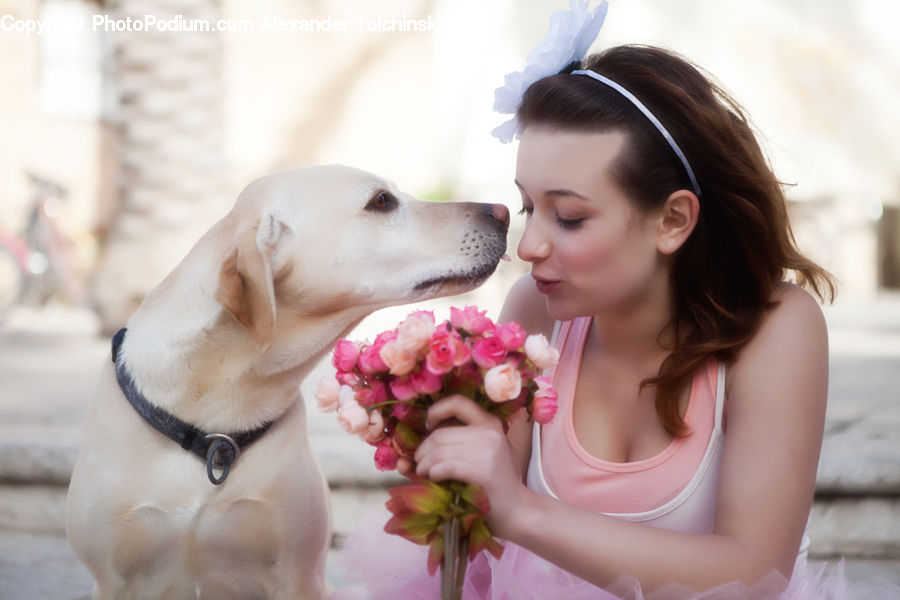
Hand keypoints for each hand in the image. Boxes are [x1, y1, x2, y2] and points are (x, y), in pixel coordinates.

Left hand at [413, 394, 528, 536]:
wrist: (517, 510)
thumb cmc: (492, 485)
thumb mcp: (478, 457)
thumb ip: (450, 448)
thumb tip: (403, 459)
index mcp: (489, 422)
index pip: (457, 402)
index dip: (436, 411)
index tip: (428, 427)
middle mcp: (490, 432)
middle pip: (440, 434)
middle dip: (422, 451)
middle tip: (419, 464)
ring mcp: (488, 450)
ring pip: (439, 451)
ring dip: (424, 465)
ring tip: (425, 474)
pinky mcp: (483, 470)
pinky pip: (445, 466)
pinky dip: (433, 473)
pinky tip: (434, 479)